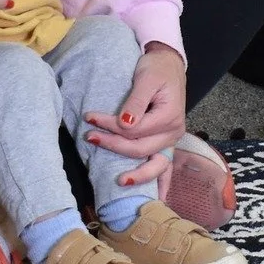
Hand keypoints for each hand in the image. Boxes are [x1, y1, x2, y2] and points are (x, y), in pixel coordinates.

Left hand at [85, 42, 185, 187]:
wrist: (169, 64)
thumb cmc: (156, 69)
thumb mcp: (146, 78)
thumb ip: (136, 102)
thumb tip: (124, 124)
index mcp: (169, 117)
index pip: (134, 130)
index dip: (111, 127)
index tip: (90, 117)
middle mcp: (173, 133)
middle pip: (140, 149)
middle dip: (114, 146)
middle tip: (90, 138)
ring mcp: (171, 140)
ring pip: (154, 164)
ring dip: (136, 174)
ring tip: (118, 181)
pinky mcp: (166, 142)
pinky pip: (165, 168)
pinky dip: (160, 183)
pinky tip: (155, 199)